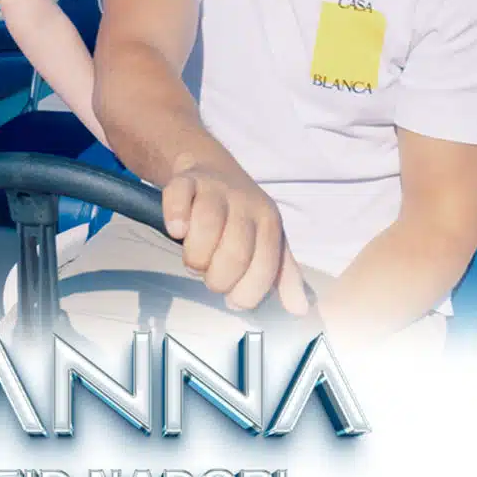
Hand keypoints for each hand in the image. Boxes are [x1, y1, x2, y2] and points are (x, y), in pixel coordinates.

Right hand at [162, 155, 309, 314]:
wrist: (212, 167)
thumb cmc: (241, 214)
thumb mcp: (268, 240)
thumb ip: (284, 275)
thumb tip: (299, 309)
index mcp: (269, 222)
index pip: (265, 266)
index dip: (247, 292)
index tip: (233, 298)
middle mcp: (245, 203)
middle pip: (235, 251)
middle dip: (219, 278)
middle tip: (210, 278)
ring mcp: (214, 189)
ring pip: (207, 224)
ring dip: (196, 256)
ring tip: (193, 262)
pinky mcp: (186, 180)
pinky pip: (179, 196)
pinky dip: (176, 217)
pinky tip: (177, 232)